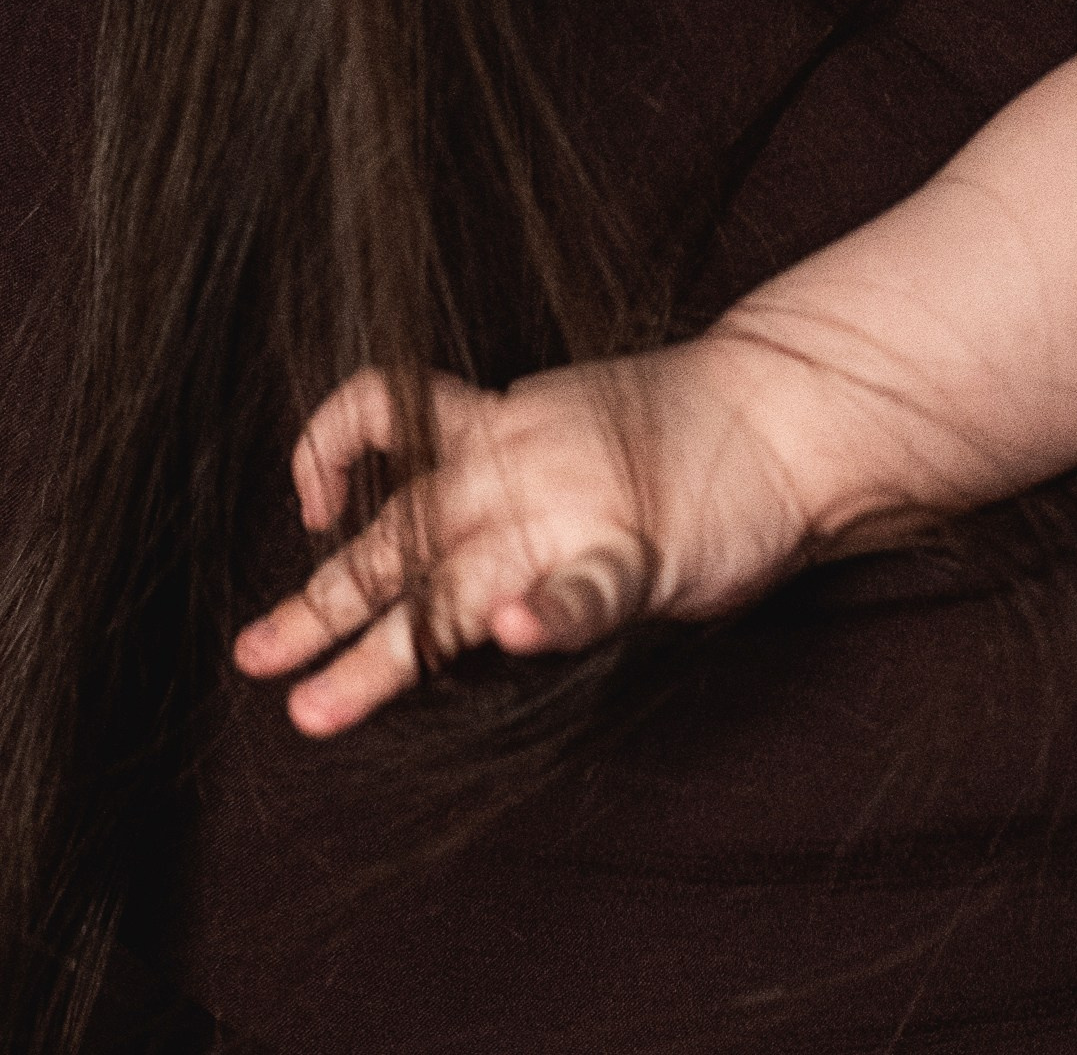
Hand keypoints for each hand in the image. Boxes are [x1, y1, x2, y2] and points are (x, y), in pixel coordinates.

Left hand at [234, 337, 815, 737]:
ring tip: (322, 705)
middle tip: (255, 656)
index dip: (329, 452)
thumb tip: (436, 544)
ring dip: (383, 652)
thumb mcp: (566, 429)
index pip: (391, 434)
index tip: (308, 504)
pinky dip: (545, 618)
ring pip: (456, 584)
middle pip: (396, 537)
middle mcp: (518, 468)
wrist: (785, 406)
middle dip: (318, 605)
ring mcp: (571, 512)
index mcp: (501, 427)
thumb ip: (501, 481)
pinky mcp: (637, 555)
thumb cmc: (681, 427)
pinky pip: (581, 593)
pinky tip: (514, 634)